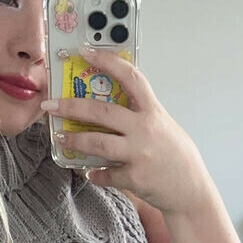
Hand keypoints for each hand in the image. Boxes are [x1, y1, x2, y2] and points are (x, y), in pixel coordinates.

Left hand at [39, 45, 213, 217]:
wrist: (191, 191)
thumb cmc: (177, 156)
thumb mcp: (163, 126)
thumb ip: (140, 114)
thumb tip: (111, 103)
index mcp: (153, 112)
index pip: (130, 77)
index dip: (107, 61)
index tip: (85, 51)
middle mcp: (145, 130)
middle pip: (102, 112)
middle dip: (71, 107)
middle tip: (51, 105)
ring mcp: (139, 154)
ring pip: (97, 143)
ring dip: (74, 140)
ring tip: (61, 137)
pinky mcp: (134, 178)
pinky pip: (105, 174)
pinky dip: (95, 174)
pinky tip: (91, 172)